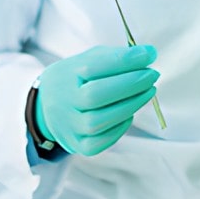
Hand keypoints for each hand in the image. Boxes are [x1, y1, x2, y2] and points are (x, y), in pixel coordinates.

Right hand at [34, 45, 159, 155]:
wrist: (46, 106)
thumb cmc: (76, 80)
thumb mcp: (86, 60)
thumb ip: (115, 57)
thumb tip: (148, 54)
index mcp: (65, 75)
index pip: (94, 66)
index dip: (125, 60)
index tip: (150, 53)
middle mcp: (63, 102)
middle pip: (96, 95)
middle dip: (131, 84)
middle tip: (152, 75)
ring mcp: (68, 126)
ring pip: (100, 121)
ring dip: (131, 105)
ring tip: (148, 92)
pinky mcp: (76, 144)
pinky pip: (101, 141)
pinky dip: (120, 128)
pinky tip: (130, 113)